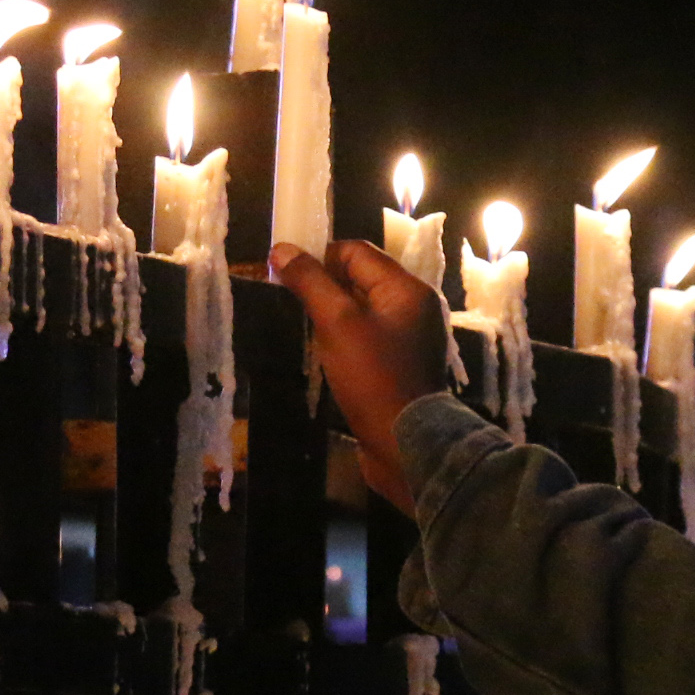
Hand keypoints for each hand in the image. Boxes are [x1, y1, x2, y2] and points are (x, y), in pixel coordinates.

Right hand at [271, 240, 453, 513]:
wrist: (405, 446)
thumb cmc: (373, 378)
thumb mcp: (337, 324)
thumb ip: (310, 283)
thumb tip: (281, 249)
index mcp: (406, 289)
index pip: (356, 252)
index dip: (318, 256)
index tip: (284, 274)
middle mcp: (413, 307)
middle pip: (360, 278)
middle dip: (323, 286)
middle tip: (290, 303)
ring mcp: (408, 338)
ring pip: (361, 310)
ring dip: (331, 315)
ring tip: (305, 329)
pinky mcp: (399, 365)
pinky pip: (367, 337)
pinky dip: (344, 339)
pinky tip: (324, 353)